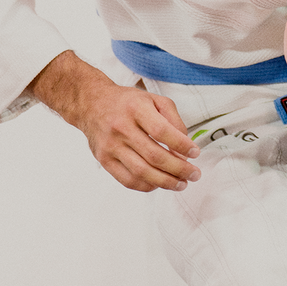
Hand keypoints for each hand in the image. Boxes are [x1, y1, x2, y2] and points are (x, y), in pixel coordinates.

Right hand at [29, 51, 199, 191]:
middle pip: (155, 156)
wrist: (91, 103)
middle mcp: (121, 128)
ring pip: (142, 172)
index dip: (182, 145)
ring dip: (166, 182)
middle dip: (180, 169)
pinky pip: (128, 180)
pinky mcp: (104, 160)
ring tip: (181, 183)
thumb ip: (173, 119)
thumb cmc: (126, 102)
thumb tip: (186, 145)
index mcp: (135, 109)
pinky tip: (160, 184)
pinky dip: (147, 186)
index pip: (162, 131)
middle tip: (194, 174)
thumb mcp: (154, 99)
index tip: (195, 153)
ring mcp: (111, 146)